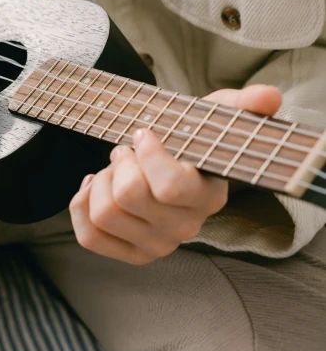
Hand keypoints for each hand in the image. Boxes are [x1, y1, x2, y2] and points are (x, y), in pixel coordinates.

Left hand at [70, 84, 281, 264]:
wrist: (176, 169)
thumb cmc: (192, 143)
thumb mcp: (214, 117)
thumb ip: (241, 105)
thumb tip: (268, 97)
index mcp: (209, 198)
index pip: (170, 186)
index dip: (148, 154)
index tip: (145, 133)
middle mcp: (185, 229)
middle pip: (129, 196)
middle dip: (120, 162)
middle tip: (127, 151)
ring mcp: (157, 246)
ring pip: (104, 213)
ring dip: (101, 181)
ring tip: (115, 169)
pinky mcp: (129, 253)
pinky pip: (89, 236)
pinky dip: (82, 204)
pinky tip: (96, 186)